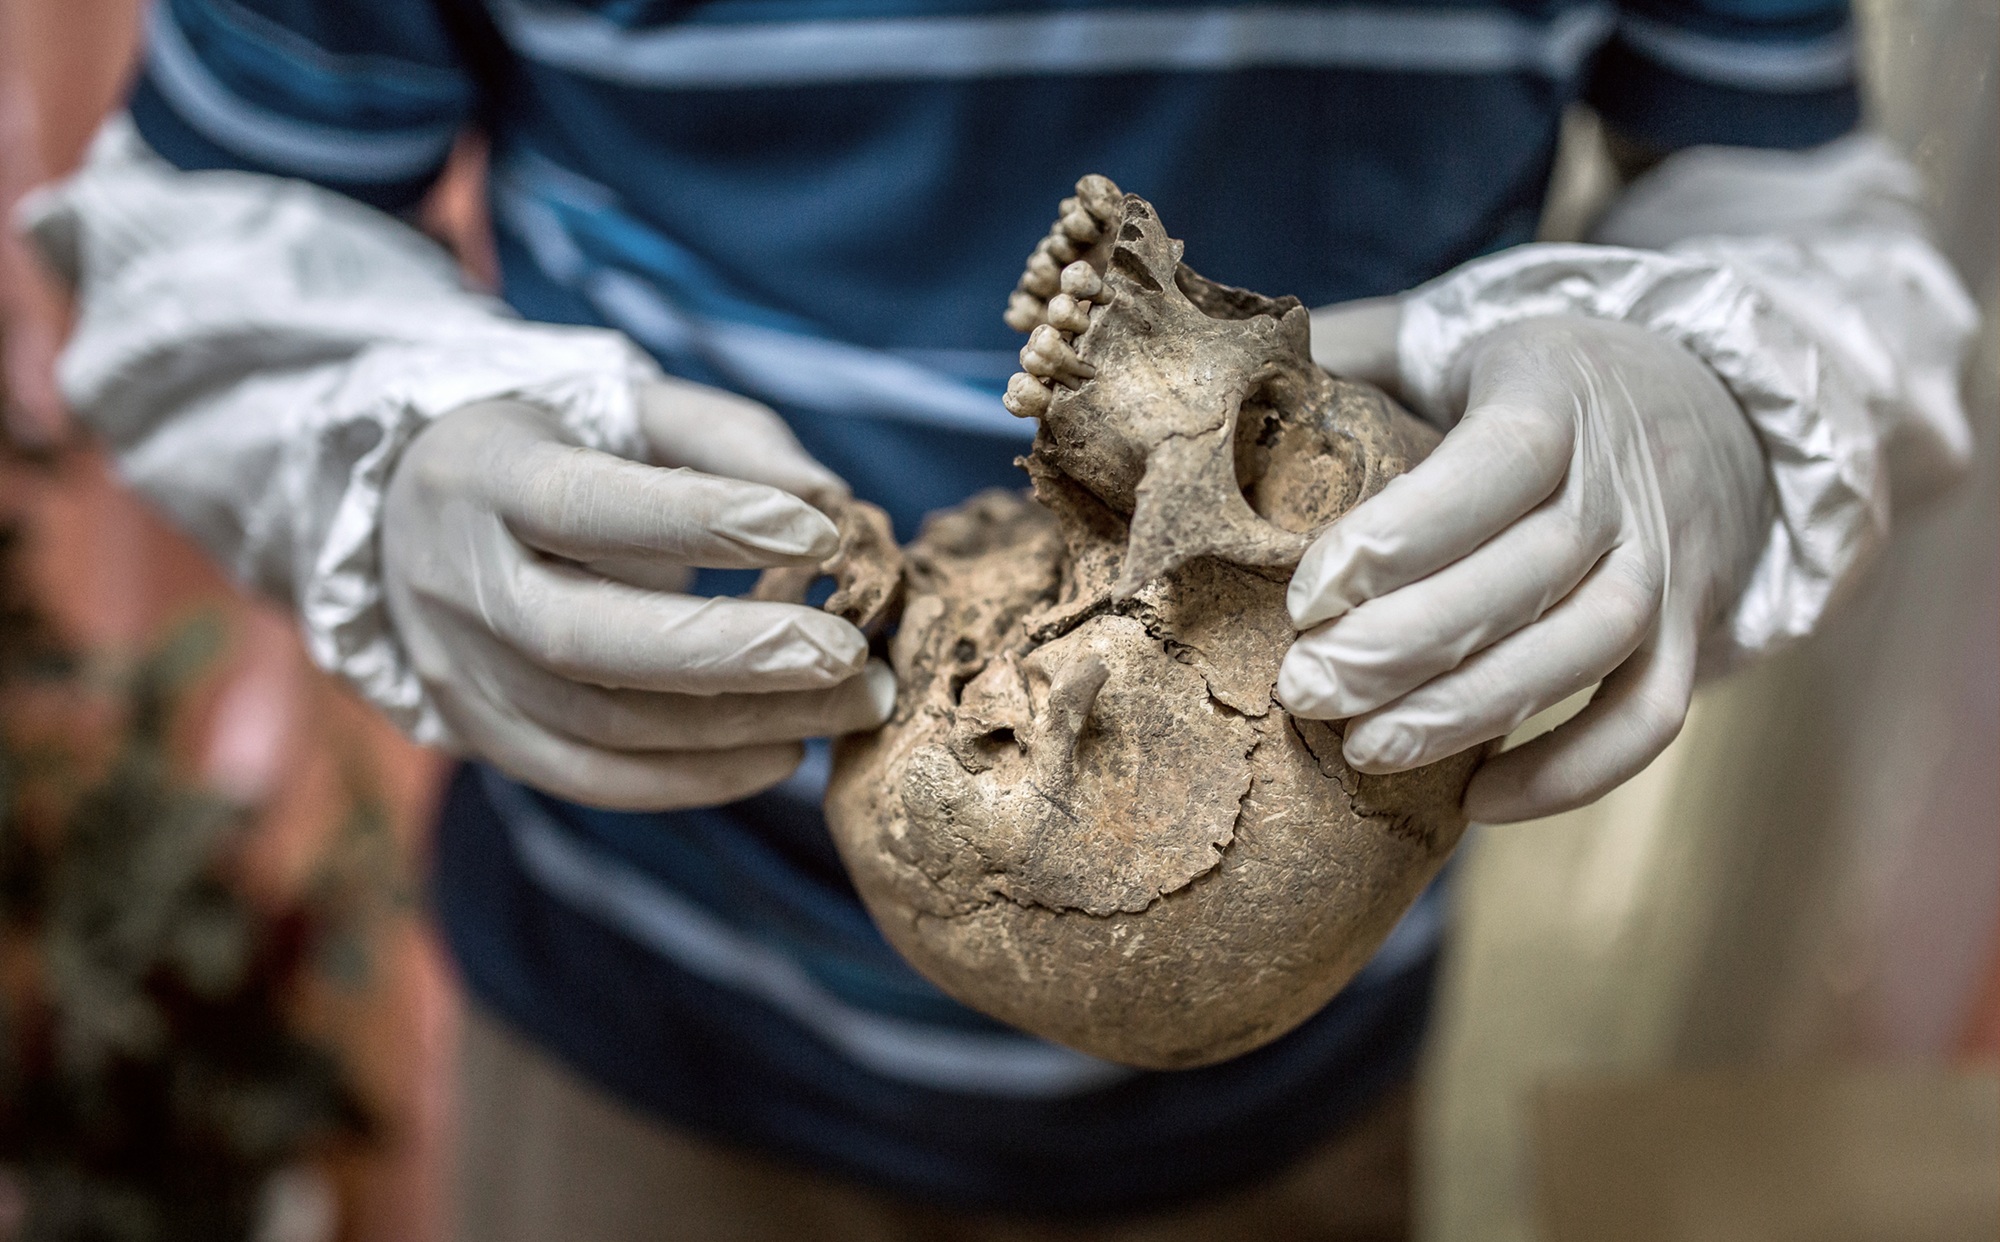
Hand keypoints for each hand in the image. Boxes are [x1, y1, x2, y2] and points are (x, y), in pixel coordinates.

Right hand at [381, 377, 893, 809]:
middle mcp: (454, 579)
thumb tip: (829, 497)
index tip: (819, 534)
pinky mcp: (481, 734)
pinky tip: (783, 750)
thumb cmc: (558, 446)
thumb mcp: (629, 408)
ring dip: (742, 724)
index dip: (702, 521)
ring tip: (850, 701)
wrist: (416, 517)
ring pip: (601, 724)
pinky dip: (697, 778)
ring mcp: (459, 669)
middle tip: (849, 653)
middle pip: (585, 638)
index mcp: (481, 472)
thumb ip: (728, 439)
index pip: (585, 505)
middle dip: (732, 652)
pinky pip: (591, 780)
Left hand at [1280, 315, 1768, 821]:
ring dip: (1466, 715)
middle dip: (1397, 650)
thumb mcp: (1461, 336)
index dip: (1392, 543)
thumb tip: (1240, 366)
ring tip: (1365, 751)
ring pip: (1579, 654)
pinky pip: (1648, 718)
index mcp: (1554, 396)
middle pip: (1518, 579)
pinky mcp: (1694, 631)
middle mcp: (1624, 483)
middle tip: (1303, 692)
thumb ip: (1362, 350)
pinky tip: (1480, 801)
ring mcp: (1669, 563)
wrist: (1726, 402)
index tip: (1303, 601)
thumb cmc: (1544, 381)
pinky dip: (1572, 773)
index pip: (1483, 471)